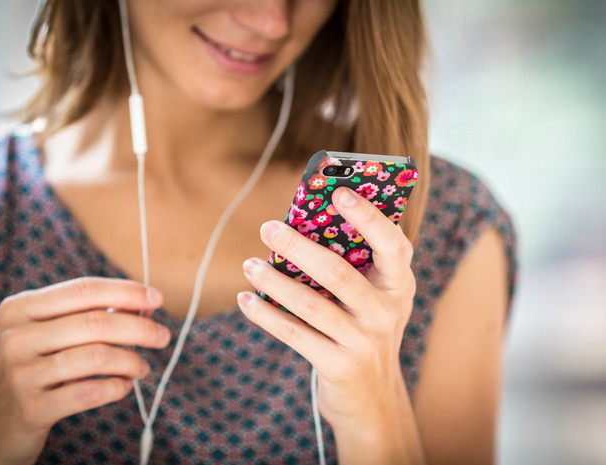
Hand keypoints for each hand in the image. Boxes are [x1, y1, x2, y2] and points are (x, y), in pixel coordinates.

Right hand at [0, 277, 170, 464]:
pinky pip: (89, 392)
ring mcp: (20, 373)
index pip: (85, 289)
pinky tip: (124, 386)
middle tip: (162, 336)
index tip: (157, 298)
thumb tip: (142, 303)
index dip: (127, 291)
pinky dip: (117, 387)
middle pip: (96, 322)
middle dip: (140, 327)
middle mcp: (16, 337)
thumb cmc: (32, 367)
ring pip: (97, 356)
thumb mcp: (49, 334)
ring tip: (142, 367)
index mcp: (21, 307)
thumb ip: (89, 314)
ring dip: (131, 360)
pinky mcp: (31, 408)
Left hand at [237, 186, 415, 437]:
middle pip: (338, 272)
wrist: (372, 399)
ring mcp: (364, 341)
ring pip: (311, 304)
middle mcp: (386, 312)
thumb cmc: (365, 331)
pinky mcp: (339, 365)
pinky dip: (266, 315)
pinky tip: (246, 299)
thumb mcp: (373, 299)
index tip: (338, 191)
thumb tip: (301, 225)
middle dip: (299, 246)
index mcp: (398, 285)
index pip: (392, 243)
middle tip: (268, 228)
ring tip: (249, 265)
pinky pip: (295, 334)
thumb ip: (353, 266)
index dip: (367, 216)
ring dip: (274, 281)